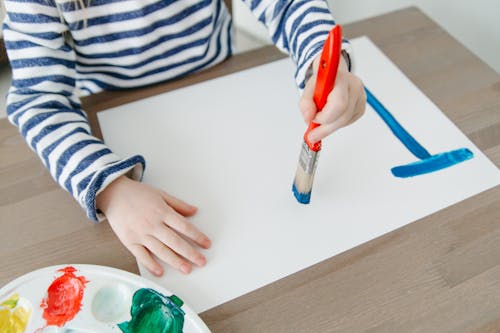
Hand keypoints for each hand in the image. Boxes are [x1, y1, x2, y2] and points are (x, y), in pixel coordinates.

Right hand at [96, 176, 210, 276]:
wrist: (113, 194)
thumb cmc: (137, 193)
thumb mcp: (161, 194)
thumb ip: (178, 204)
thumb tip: (194, 211)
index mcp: (162, 211)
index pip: (184, 227)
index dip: (197, 236)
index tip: (206, 244)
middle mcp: (153, 224)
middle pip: (175, 242)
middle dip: (190, 253)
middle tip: (201, 262)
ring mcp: (141, 234)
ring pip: (161, 251)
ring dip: (175, 261)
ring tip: (187, 269)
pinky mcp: (129, 241)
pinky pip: (142, 255)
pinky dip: (151, 264)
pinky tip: (160, 272)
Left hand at [299, 56, 365, 142]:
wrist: (333, 76)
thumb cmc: (322, 82)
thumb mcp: (308, 88)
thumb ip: (305, 103)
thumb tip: (309, 118)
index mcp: (341, 79)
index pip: (338, 104)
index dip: (324, 117)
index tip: (313, 119)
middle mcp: (355, 87)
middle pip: (343, 117)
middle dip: (325, 129)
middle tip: (312, 135)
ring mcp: (361, 98)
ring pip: (345, 122)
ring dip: (330, 126)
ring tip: (320, 120)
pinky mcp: (362, 107)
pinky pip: (348, 122)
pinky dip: (336, 123)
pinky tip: (331, 116)